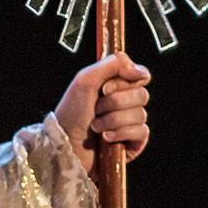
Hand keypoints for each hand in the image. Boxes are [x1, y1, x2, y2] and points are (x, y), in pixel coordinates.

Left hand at [54, 52, 151, 174]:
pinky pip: (141, 132)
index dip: (127, 81)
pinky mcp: (134, 143)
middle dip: (115, 102)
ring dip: (113, 120)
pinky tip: (106, 138)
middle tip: (96, 108)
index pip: (141, 75)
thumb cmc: (71, 112)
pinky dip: (120, 133)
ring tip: (95, 126)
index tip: (106, 88)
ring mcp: (131, 123)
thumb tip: (140, 71)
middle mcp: (126, 103)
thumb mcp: (86, 79)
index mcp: (117, 85)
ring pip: (140, 114)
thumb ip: (114, 64)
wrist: (65, 143)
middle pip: (142, 95)